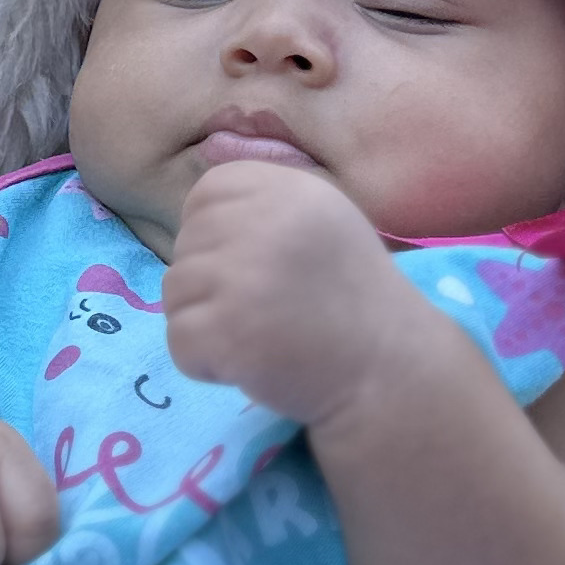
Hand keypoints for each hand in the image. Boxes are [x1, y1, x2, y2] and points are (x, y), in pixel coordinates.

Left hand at [160, 162, 408, 424]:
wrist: (389, 373)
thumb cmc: (352, 300)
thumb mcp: (321, 221)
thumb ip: (263, 206)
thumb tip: (193, 216)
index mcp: (289, 190)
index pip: (206, 193)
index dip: (216, 233)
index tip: (254, 266)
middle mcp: (265, 224)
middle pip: (186, 245)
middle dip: (211, 283)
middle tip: (265, 310)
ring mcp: (243, 278)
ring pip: (175, 293)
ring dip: (206, 322)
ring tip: (262, 336)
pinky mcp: (226, 331)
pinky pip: (178, 341)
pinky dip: (205, 363)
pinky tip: (252, 363)